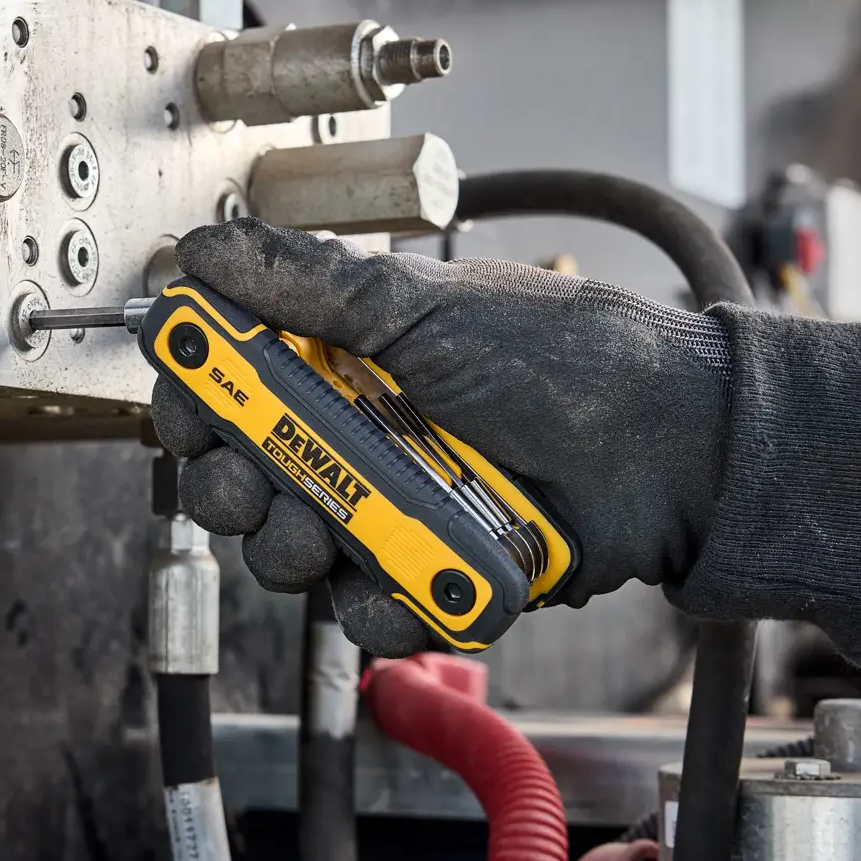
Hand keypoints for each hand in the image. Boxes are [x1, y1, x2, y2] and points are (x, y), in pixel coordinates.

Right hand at [150, 220, 731, 656]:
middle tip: (250, 483)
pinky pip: (365, 613)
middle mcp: (356, 439)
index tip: (190, 414)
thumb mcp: (425, 305)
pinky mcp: (429, 577)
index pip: (233, 389)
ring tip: (332, 532)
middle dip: (229, 488)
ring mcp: (390, 511)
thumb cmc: (559, 359)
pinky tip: (407, 580)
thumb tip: (208, 248)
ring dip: (290, 547)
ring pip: (289, 553)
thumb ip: (309, 285)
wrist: (670, 447)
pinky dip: (377, 606)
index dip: (197, 404)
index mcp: (343, 365)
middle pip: (243, 480)